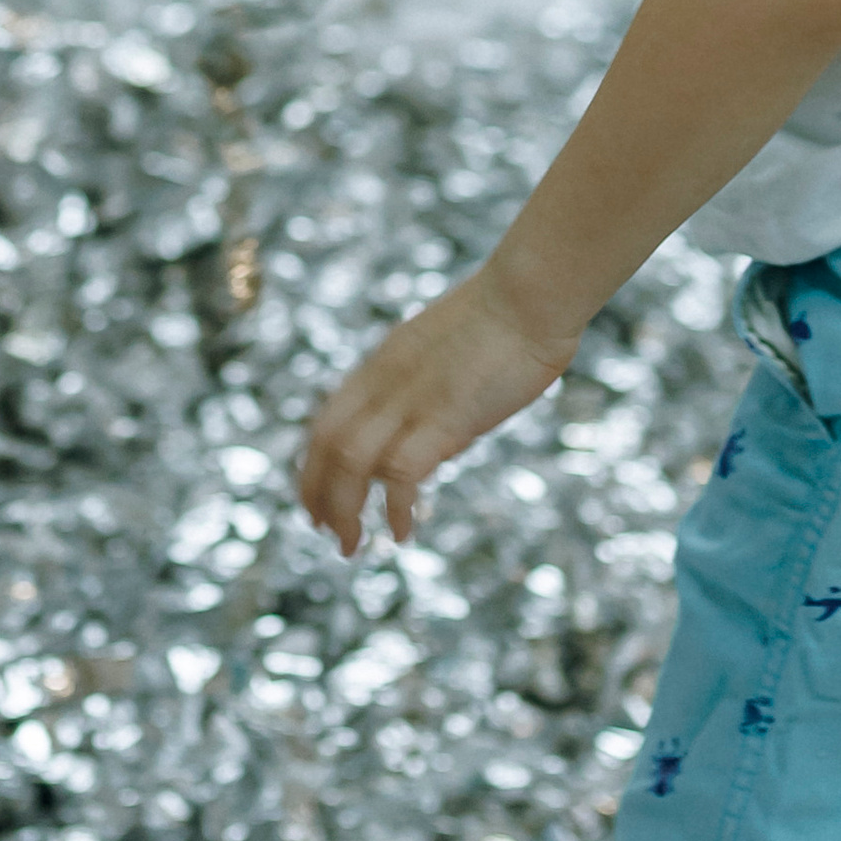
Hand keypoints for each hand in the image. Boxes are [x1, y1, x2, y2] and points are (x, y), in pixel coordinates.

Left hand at [298, 266, 576, 553]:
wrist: (529, 294)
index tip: (316, 500)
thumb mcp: (446, 350)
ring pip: (350, 462)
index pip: (326, 422)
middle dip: (317, 495)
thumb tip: (435, 432)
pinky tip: (403, 532)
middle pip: (326, 445)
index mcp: (381, 364)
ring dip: (344, 510)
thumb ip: (428, 387)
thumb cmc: (505, 317)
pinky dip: (395, 508)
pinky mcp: (445, 418)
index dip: (311, 466)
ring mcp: (411, 400)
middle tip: (326, 533)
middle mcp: (384, 383)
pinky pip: (401, 473)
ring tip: (351, 546)